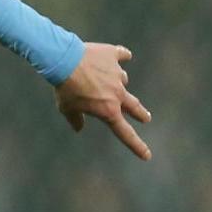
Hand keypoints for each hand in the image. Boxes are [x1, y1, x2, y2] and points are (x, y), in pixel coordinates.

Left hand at [55, 43, 152, 160]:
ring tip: (102, 78)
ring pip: (123, 80)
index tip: (147, 155)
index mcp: (108, 110)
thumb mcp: (66, 108)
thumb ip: (75, 120)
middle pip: (134, 107)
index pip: (125, 133)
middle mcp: (117, 93)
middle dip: (140, 114)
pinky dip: (121, 56)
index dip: (136, 145)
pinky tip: (125, 56)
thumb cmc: (65, 88)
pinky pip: (122, 55)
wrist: (64, 60)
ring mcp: (117, 74)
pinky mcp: (113, 55)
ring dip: (117, 82)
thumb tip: (79, 129)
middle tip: (146, 118)